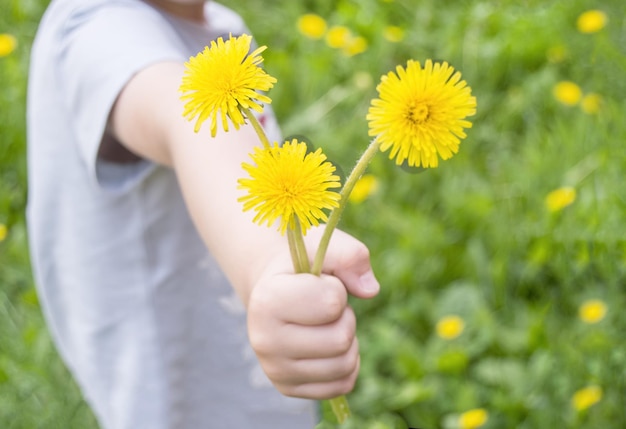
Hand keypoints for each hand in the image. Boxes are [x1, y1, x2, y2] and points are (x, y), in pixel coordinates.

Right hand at [246, 229, 378, 398]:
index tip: (318, 282)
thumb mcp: (323, 245)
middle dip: (345, 316)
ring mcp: (274, 369)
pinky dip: (346, 363)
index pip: (332, 303)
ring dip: (347, 339)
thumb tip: (371, 290)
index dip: (337, 288)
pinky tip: (328, 345)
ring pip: (345, 364)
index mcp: (267, 300)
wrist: (272, 289)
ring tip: (324, 323)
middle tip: (324, 305)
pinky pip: (342, 384)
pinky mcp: (288, 389)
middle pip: (341, 339)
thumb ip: (350, 255)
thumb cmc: (302, 265)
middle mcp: (263, 340)